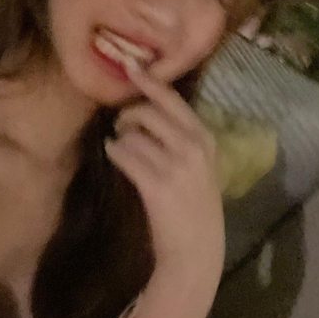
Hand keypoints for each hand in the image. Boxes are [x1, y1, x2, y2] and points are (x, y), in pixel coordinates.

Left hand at [105, 62, 224, 274]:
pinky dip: (114, 151)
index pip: (174, 101)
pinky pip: (124, 154)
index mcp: (205, 139)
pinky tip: (113, 154)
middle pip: (149, 111)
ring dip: (120, 136)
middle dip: (128, 113)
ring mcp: (175, 165)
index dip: (151, 82)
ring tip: (121, 146)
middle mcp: (193, 146)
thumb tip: (146, 113)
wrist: (195, 250)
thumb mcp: (200, 166)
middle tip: (121, 123)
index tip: (133, 67)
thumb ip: (181, 139)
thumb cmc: (195, 207)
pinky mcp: (155, 183)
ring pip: (133, 133)